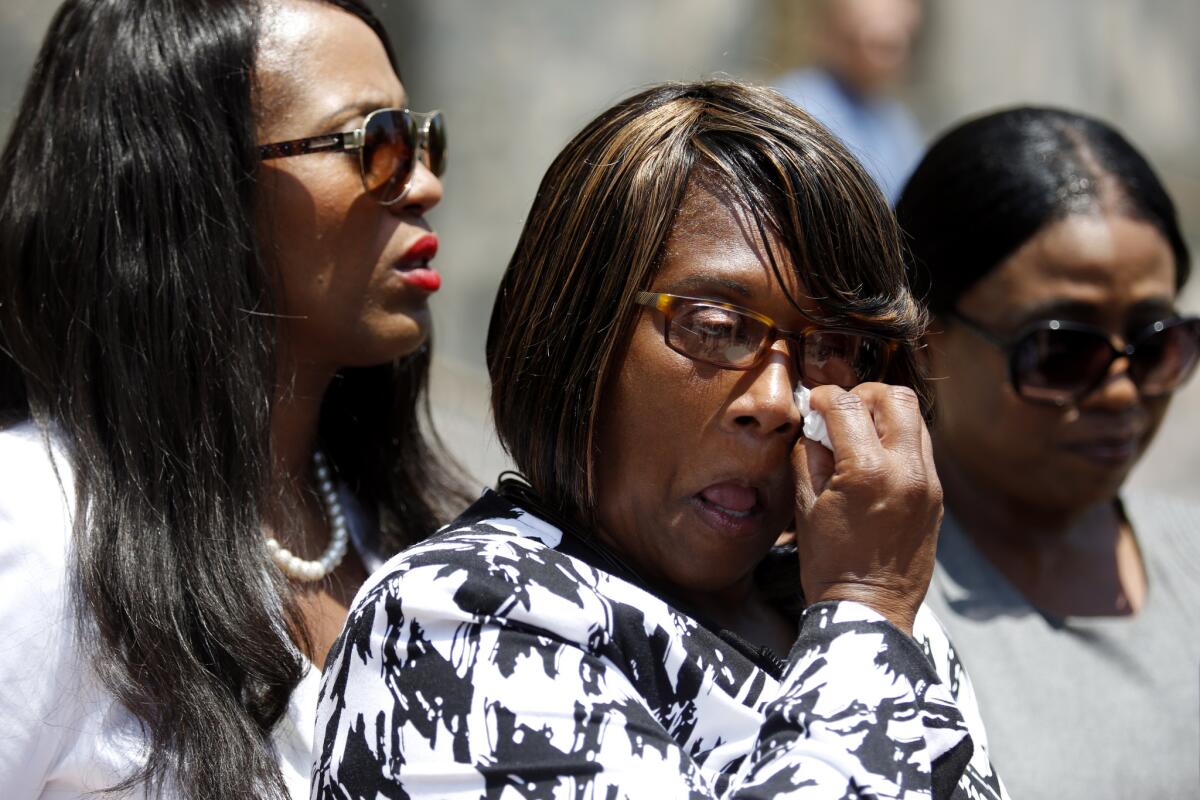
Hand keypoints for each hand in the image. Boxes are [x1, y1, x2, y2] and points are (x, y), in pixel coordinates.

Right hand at [791, 383, 941, 634]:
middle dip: (863, 394)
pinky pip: (922, 448)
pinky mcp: (937, 496)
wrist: (870, 609)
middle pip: (895, 398)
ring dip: (885, 414)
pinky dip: (898, 439)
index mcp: (868, 472)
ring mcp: (928, 483)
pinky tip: (876, 458)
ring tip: (860, 432)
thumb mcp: (806, 506)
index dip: (824, 396)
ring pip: (915, 418)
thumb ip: (809, 456)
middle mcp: (907, 470)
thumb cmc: (830, 563)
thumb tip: (816, 426)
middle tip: (841, 411)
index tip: (814, 403)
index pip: (847, 406)